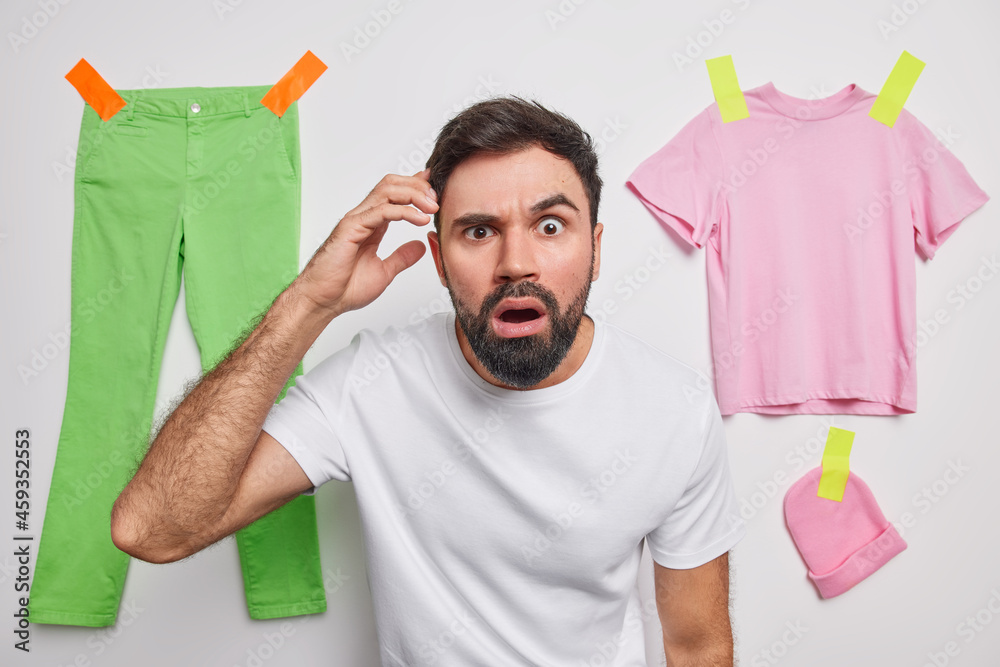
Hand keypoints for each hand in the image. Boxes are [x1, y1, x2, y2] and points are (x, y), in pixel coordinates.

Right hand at [293, 169, 438, 316]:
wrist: (323, 301)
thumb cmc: (344, 288)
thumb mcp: (384, 271)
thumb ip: (401, 257)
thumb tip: (420, 246)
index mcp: (371, 224)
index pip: (394, 195)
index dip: (415, 187)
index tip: (435, 189)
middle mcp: (363, 217)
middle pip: (392, 185)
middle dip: (417, 187)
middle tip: (436, 199)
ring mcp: (356, 220)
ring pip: (387, 191)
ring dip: (413, 195)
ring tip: (431, 207)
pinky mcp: (351, 228)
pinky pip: (381, 211)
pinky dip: (404, 212)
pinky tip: (420, 219)